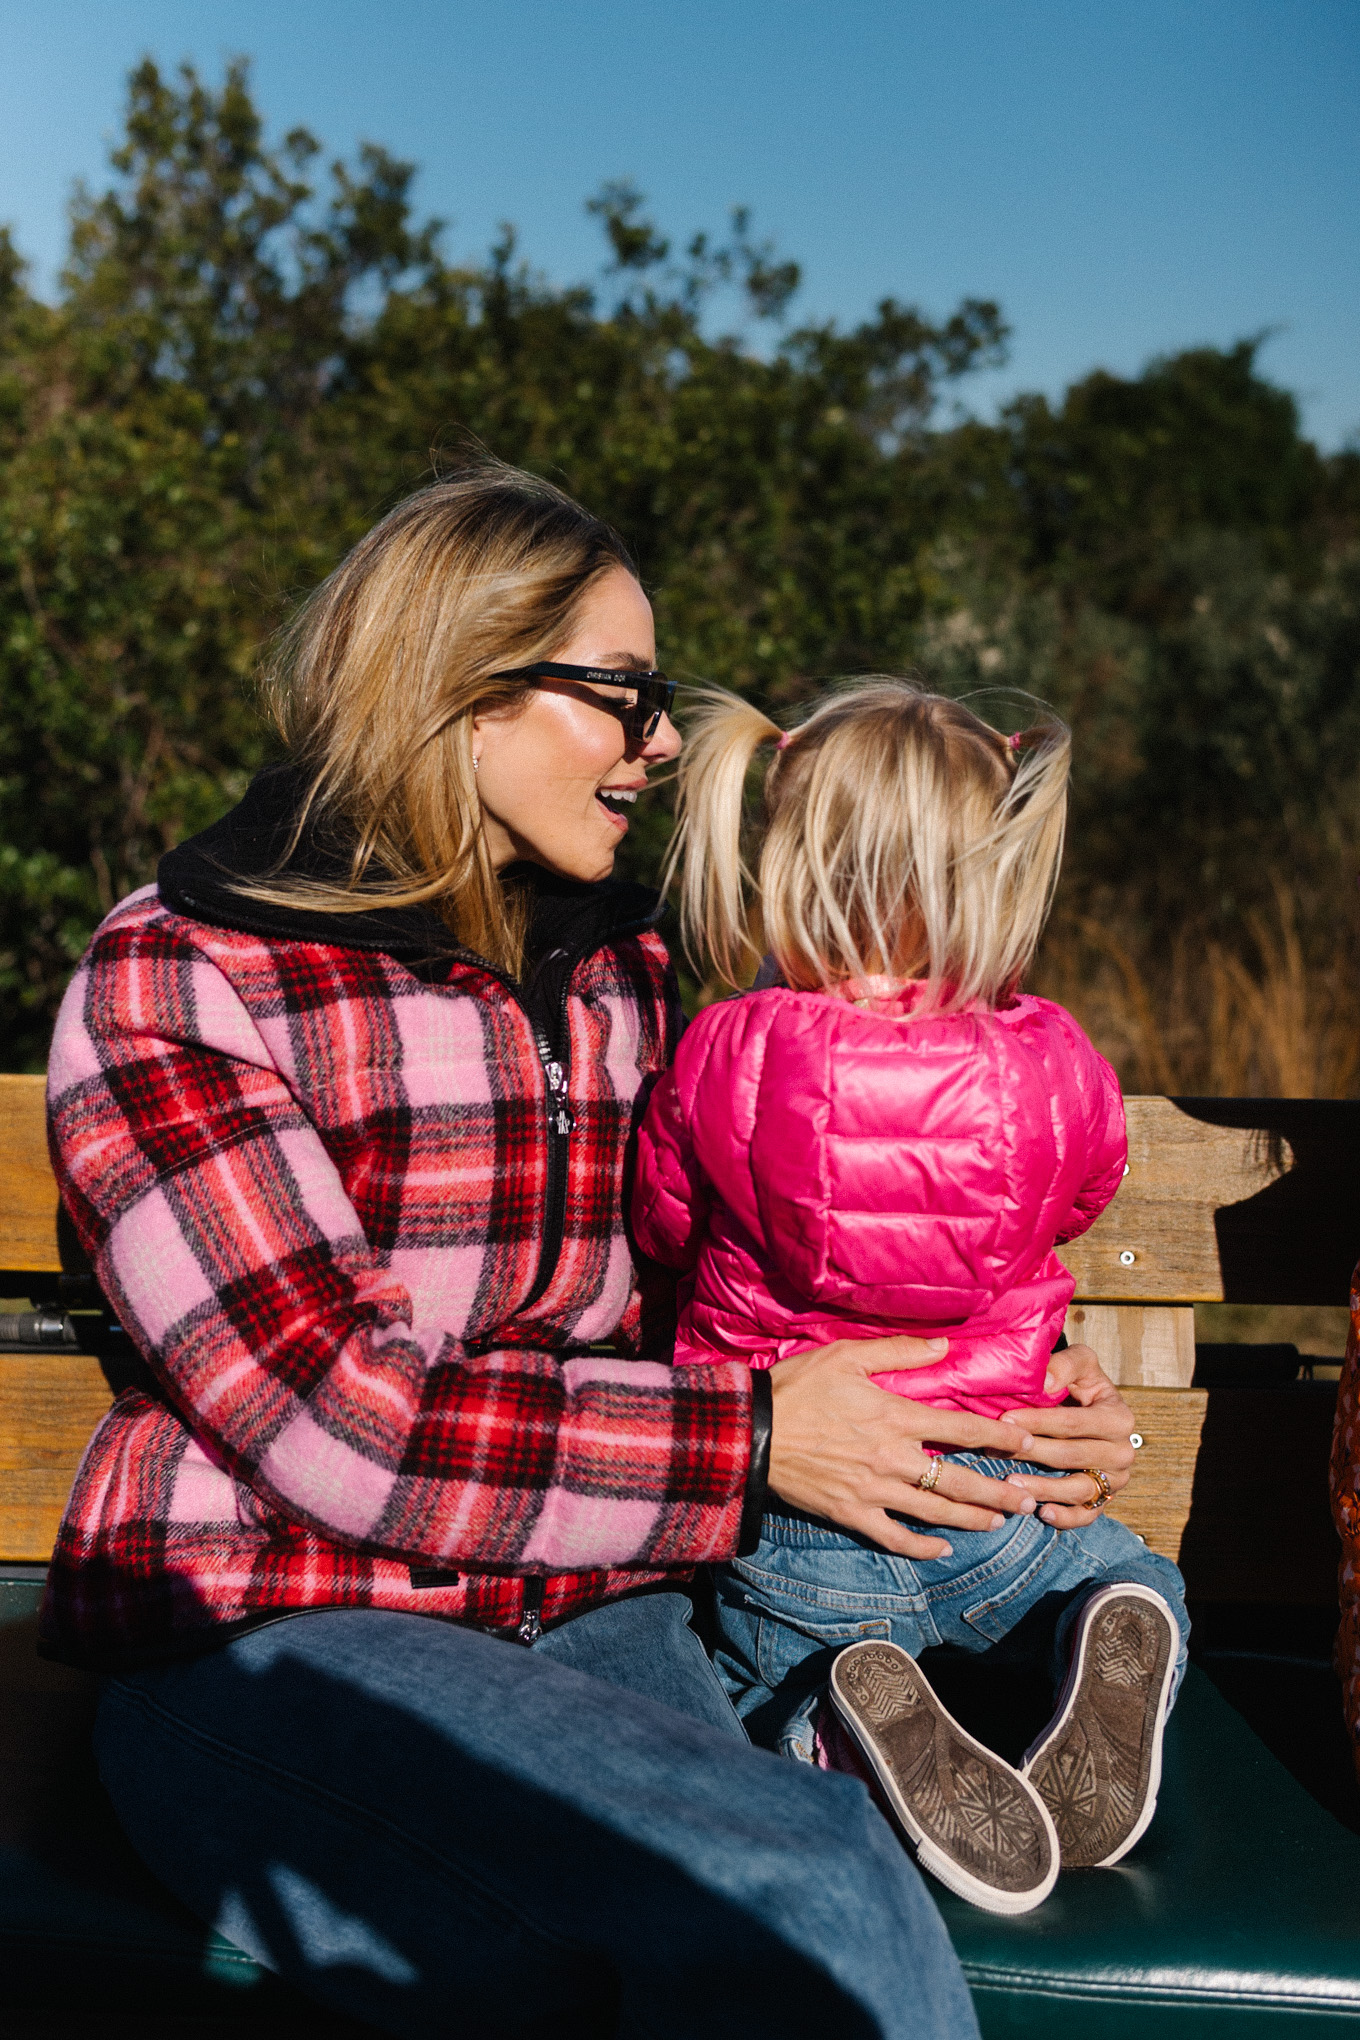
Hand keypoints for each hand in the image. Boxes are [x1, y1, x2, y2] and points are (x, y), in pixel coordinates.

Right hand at [766, 1337, 1041, 1560]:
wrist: (753, 1431)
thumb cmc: (798, 1388)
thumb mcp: (846, 1356)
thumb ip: (898, 1351)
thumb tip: (945, 1346)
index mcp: (895, 1416)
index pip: (961, 1429)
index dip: (999, 1437)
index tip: (1027, 1442)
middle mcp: (892, 1458)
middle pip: (958, 1480)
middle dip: (998, 1492)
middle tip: (1028, 1499)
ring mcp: (874, 1490)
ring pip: (935, 1512)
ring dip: (973, 1519)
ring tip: (1001, 1522)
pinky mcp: (852, 1513)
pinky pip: (895, 1537)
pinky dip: (922, 1546)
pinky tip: (943, 1548)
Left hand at [1000, 1343, 1137, 1527]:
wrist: (1092, 1409)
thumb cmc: (1081, 1384)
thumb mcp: (1081, 1363)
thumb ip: (1066, 1365)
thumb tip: (1045, 1382)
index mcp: (1119, 1418)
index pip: (1072, 1423)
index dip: (1038, 1421)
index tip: (1005, 1419)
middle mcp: (1123, 1451)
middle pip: (1071, 1456)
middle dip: (1031, 1453)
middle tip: (995, 1451)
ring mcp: (1116, 1479)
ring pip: (1079, 1489)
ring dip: (1043, 1488)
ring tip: (1010, 1484)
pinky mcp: (1106, 1499)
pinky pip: (1087, 1514)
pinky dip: (1065, 1517)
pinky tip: (1041, 1513)